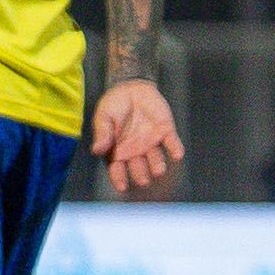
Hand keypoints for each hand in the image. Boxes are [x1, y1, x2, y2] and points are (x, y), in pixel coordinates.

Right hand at [90, 76, 181, 195]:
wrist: (130, 86)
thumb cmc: (113, 105)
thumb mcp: (104, 116)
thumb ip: (103, 133)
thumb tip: (97, 150)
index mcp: (118, 151)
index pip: (117, 170)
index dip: (119, 179)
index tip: (122, 187)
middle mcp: (135, 151)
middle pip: (139, 169)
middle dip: (141, 175)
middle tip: (143, 180)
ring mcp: (151, 143)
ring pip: (156, 159)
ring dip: (158, 165)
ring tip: (159, 170)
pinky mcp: (165, 132)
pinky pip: (172, 143)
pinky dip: (175, 148)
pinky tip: (177, 154)